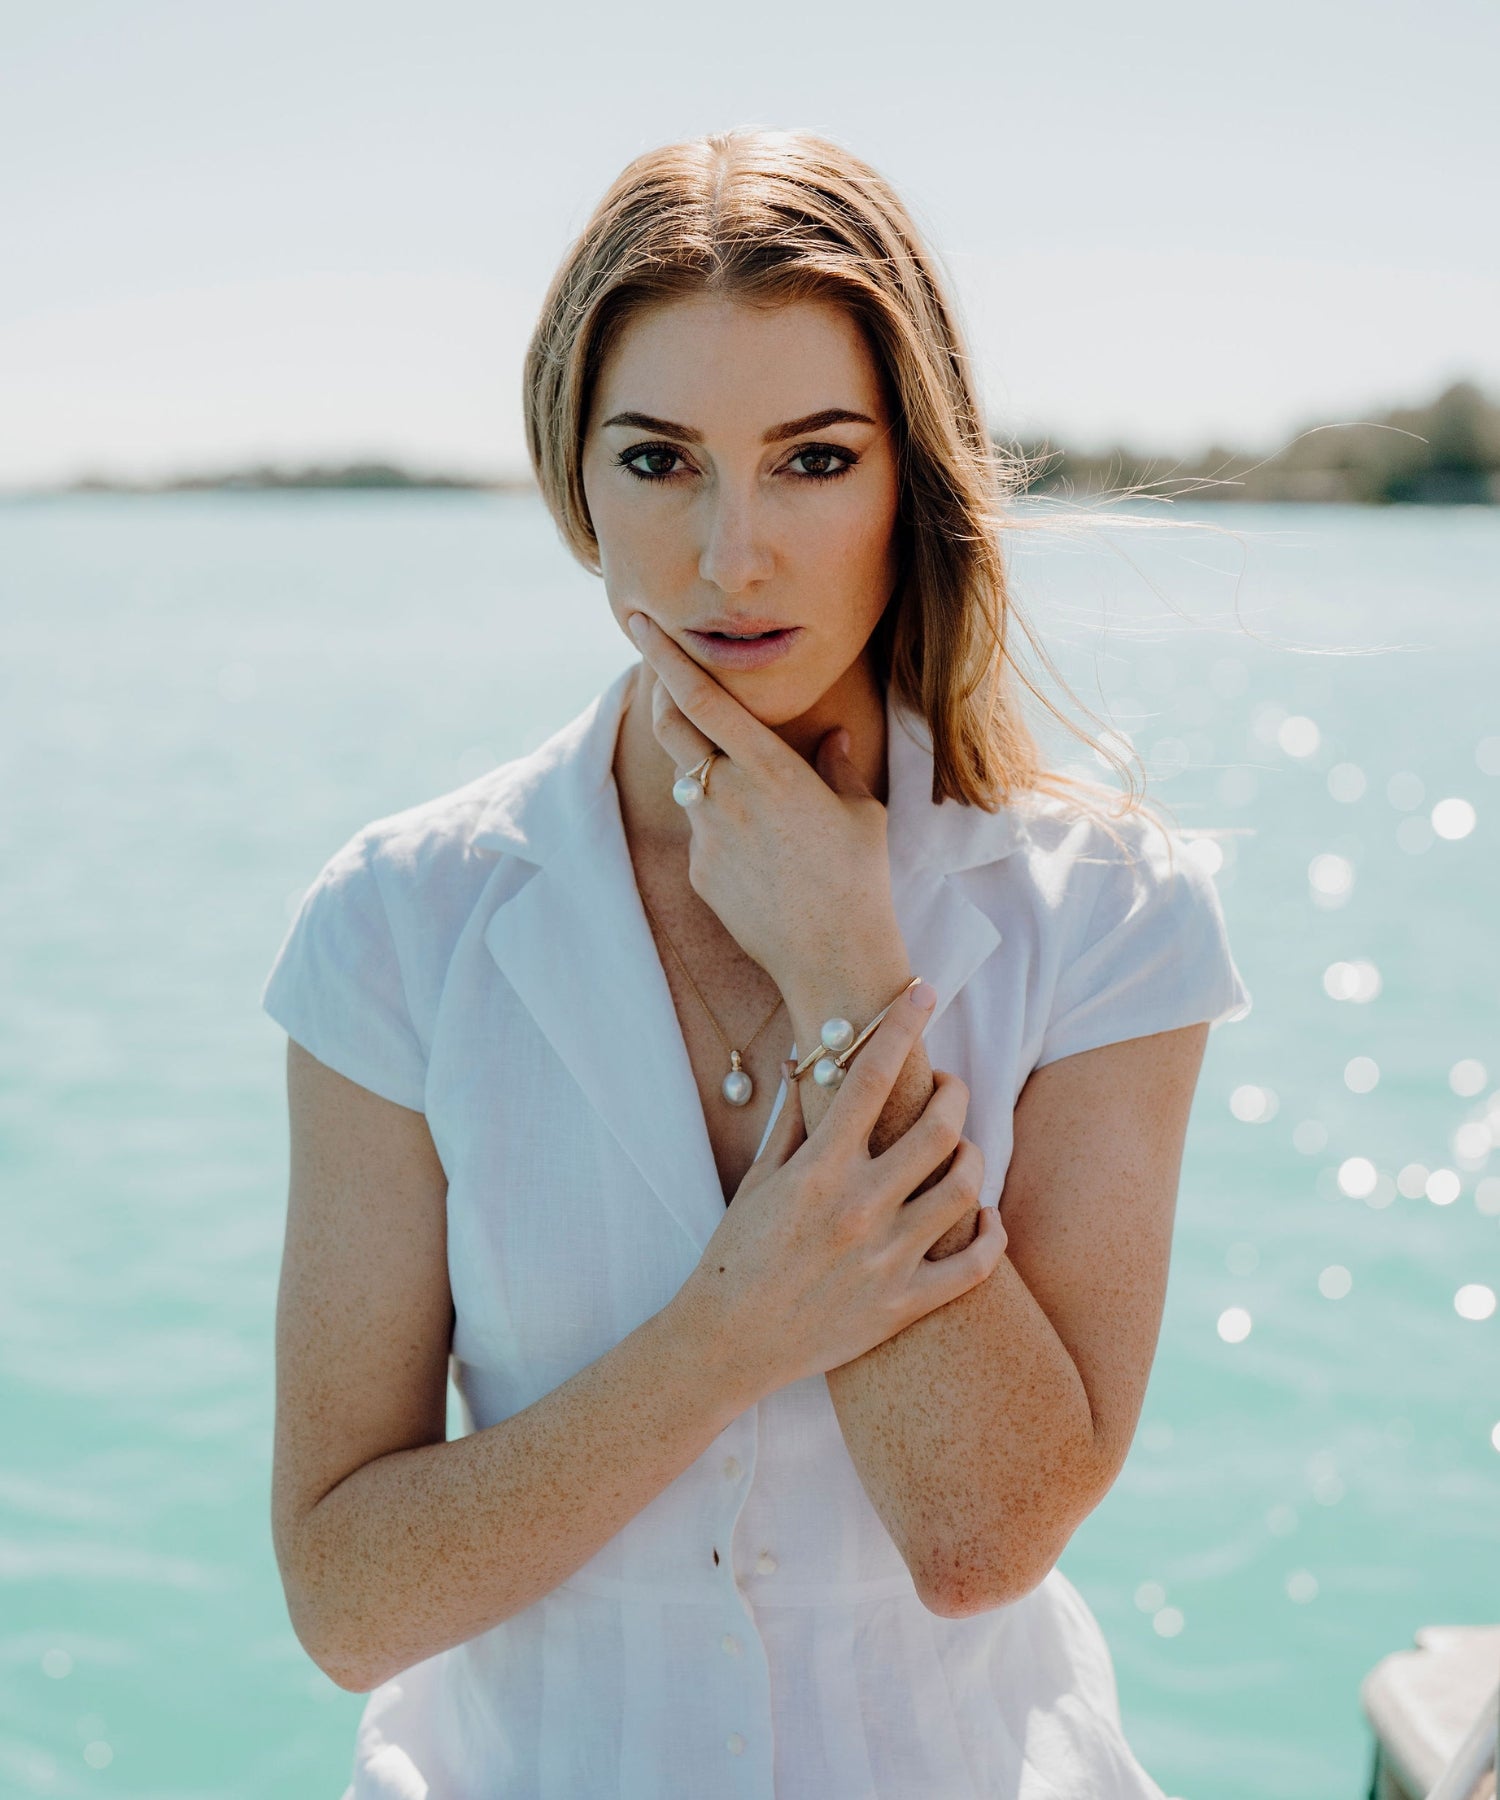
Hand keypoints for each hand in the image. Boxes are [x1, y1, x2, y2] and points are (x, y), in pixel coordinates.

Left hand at [627, 612, 901, 992]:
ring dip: (706, 770)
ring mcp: (707, 835)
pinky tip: (764, 857)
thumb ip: (837, 767)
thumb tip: (831, 738)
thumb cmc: (859, 880)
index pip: (702, 699)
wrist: (833, 958)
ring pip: (691, 781)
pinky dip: (722, 826)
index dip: (666, 657)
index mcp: (769, 769)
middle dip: (661, 695)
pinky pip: (704, 832)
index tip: (641, 623)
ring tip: (754, 796)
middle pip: (672, 728)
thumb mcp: (859, 813)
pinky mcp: (699, 871)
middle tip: (664, 676)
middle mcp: (727, 795)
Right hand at [677, 982, 1007, 1391]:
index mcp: (820, 1169)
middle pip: (938, 1127)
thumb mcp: (756, 1179)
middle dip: (954, 1091)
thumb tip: (800, 1061)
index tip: (922, 993)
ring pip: (966, 1186)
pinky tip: (985, 1217)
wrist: (726, 1343)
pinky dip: (991, 1234)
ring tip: (962, 1147)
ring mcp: (887, 1258)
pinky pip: (975, 1265)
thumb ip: (789, 1119)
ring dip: (972, 1153)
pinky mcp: (904, 1304)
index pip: (873, 1076)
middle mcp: (860, 1207)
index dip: (902, 1025)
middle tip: (948, 1086)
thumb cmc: (735, 1254)